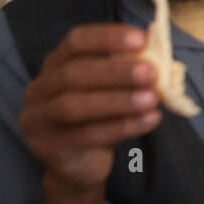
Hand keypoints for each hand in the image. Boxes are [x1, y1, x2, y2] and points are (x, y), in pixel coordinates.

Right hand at [19, 23, 160, 193]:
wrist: (78, 166)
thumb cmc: (99, 119)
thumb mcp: (111, 92)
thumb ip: (128, 75)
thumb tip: (163, 63)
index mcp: (56, 65)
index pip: (75, 41)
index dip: (107, 38)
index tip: (141, 39)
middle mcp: (40, 88)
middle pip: (73, 73)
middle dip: (116, 72)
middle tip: (151, 73)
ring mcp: (39, 119)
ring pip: (75, 106)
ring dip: (119, 100)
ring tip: (152, 99)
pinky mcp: (49, 147)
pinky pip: (86, 136)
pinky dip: (122, 126)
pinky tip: (149, 120)